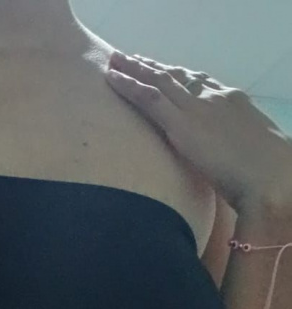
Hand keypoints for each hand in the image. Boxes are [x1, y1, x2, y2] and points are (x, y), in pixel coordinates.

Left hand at [105, 50, 291, 213]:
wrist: (269, 177)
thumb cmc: (267, 176)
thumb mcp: (250, 153)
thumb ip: (233, 149)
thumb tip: (227, 162)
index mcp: (233, 101)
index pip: (200, 82)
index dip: (178, 75)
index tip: (164, 70)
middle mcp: (213, 97)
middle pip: (177, 76)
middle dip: (154, 67)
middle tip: (133, 58)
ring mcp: (196, 108)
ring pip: (158, 81)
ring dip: (134, 69)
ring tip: (116, 61)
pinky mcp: (181, 124)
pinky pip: (148, 98)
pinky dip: (128, 86)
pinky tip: (112, 78)